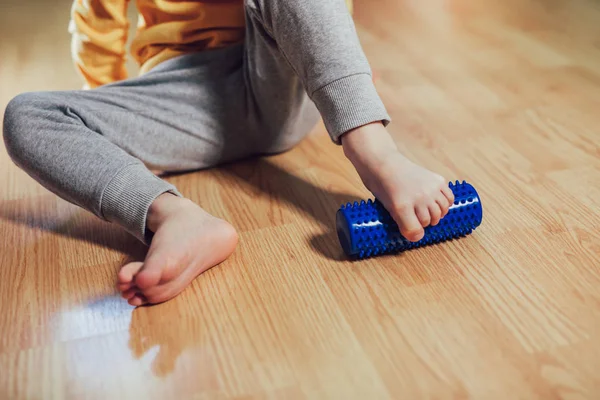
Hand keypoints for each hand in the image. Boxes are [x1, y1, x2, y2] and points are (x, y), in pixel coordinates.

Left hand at [341, 123, 453, 241]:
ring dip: (435, 215)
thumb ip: (402, 222)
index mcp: (402, 207)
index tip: (413, 233)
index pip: (415, 231)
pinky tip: (437, 204)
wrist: (385, 164)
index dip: (414, 235)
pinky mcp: (438, 180)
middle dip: (423, 223)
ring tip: (428, 212)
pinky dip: (445, 204)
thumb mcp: (388, 208)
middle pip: (429, 221)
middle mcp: (419, 198)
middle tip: (417, 219)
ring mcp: (430, 188)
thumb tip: (417, 236)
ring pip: (441, 211)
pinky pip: (449, 198)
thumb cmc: (382, 187)